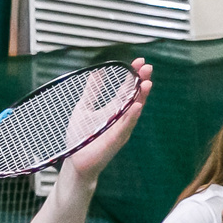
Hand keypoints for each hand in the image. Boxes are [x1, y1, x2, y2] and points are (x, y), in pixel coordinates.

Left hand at [58, 58, 152, 183]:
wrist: (75, 161)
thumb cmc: (80, 137)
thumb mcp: (84, 107)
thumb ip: (92, 91)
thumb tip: (97, 70)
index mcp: (114, 109)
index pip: (127, 88)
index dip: (133, 75)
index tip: (139, 61)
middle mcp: (121, 118)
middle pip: (134, 97)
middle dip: (141, 82)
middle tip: (147, 68)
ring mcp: (120, 130)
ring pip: (134, 111)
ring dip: (141, 97)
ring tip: (146, 83)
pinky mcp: (115, 141)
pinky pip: (125, 128)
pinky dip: (132, 117)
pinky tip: (137, 106)